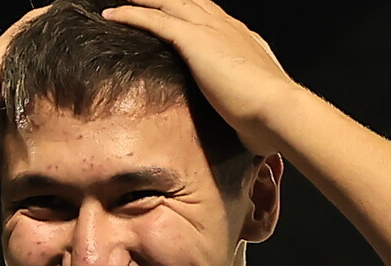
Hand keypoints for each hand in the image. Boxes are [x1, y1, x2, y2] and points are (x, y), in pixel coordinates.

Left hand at [102, 0, 305, 144]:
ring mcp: (210, 30)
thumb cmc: (271, 119)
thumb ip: (244, 108)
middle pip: (190, 2)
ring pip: (170, 2)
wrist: (278, 111)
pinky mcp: (194, 40)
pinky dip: (132, 14)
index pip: (213, 18)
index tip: (180, 16)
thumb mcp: (255, 108)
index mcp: (243, 41)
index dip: (194, 14)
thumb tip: (244, 128)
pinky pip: (155, 19)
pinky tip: (113, 14)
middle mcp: (226, 28)